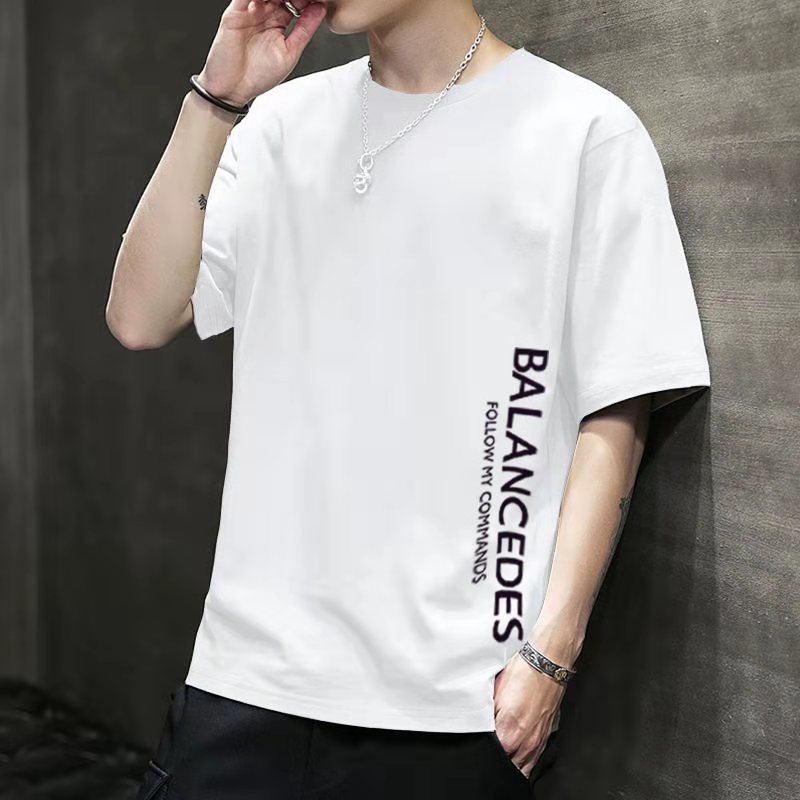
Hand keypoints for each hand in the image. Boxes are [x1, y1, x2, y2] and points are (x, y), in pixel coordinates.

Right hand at [197, 0, 327, 106]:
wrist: (232, 89)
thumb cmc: (257, 76)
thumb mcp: (290, 52)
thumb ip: (304, 30)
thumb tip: (321, 9)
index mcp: (277, 23)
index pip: (294, 2)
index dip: (305, 1)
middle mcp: (263, 14)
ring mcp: (249, 11)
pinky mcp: (234, 12)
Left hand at [492, 648, 565, 777]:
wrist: (545, 664)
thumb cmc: (522, 674)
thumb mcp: (494, 693)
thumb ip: (486, 715)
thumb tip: (479, 726)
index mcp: (509, 733)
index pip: (492, 756)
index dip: (484, 751)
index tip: (480, 743)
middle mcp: (525, 743)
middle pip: (507, 766)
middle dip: (497, 759)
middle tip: (490, 748)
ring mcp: (537, 742)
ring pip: (522, 768)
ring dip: (511, 763)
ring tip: (503, 752)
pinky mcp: (545, 737)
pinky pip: (533, 761)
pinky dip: (524, 760)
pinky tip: (517, 753)